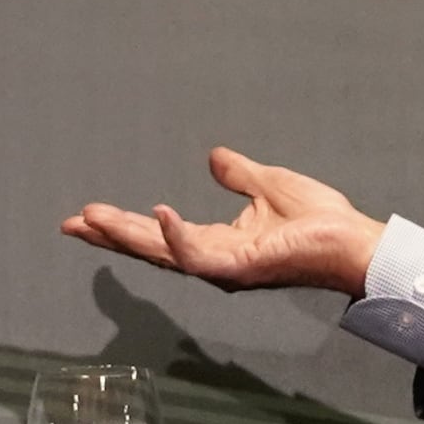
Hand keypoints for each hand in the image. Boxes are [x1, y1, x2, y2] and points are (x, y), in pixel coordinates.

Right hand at [59, 148, 384, 297]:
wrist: (352, 241)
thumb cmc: (321, 222)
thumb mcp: (268, 185)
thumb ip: (238, 175)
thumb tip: (214, 158)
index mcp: (219, 243)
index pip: (160, 235)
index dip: (124, 225)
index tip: (88, 215)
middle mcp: (214, 259)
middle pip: (150, 247)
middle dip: (109, 235)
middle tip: (71, 223)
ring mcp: (224, 266)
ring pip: (163, 253)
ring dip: (128, 235)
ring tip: (94, 219)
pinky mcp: (240, 266)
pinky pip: (200, 254)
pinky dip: (177, 236)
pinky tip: (158, 214)